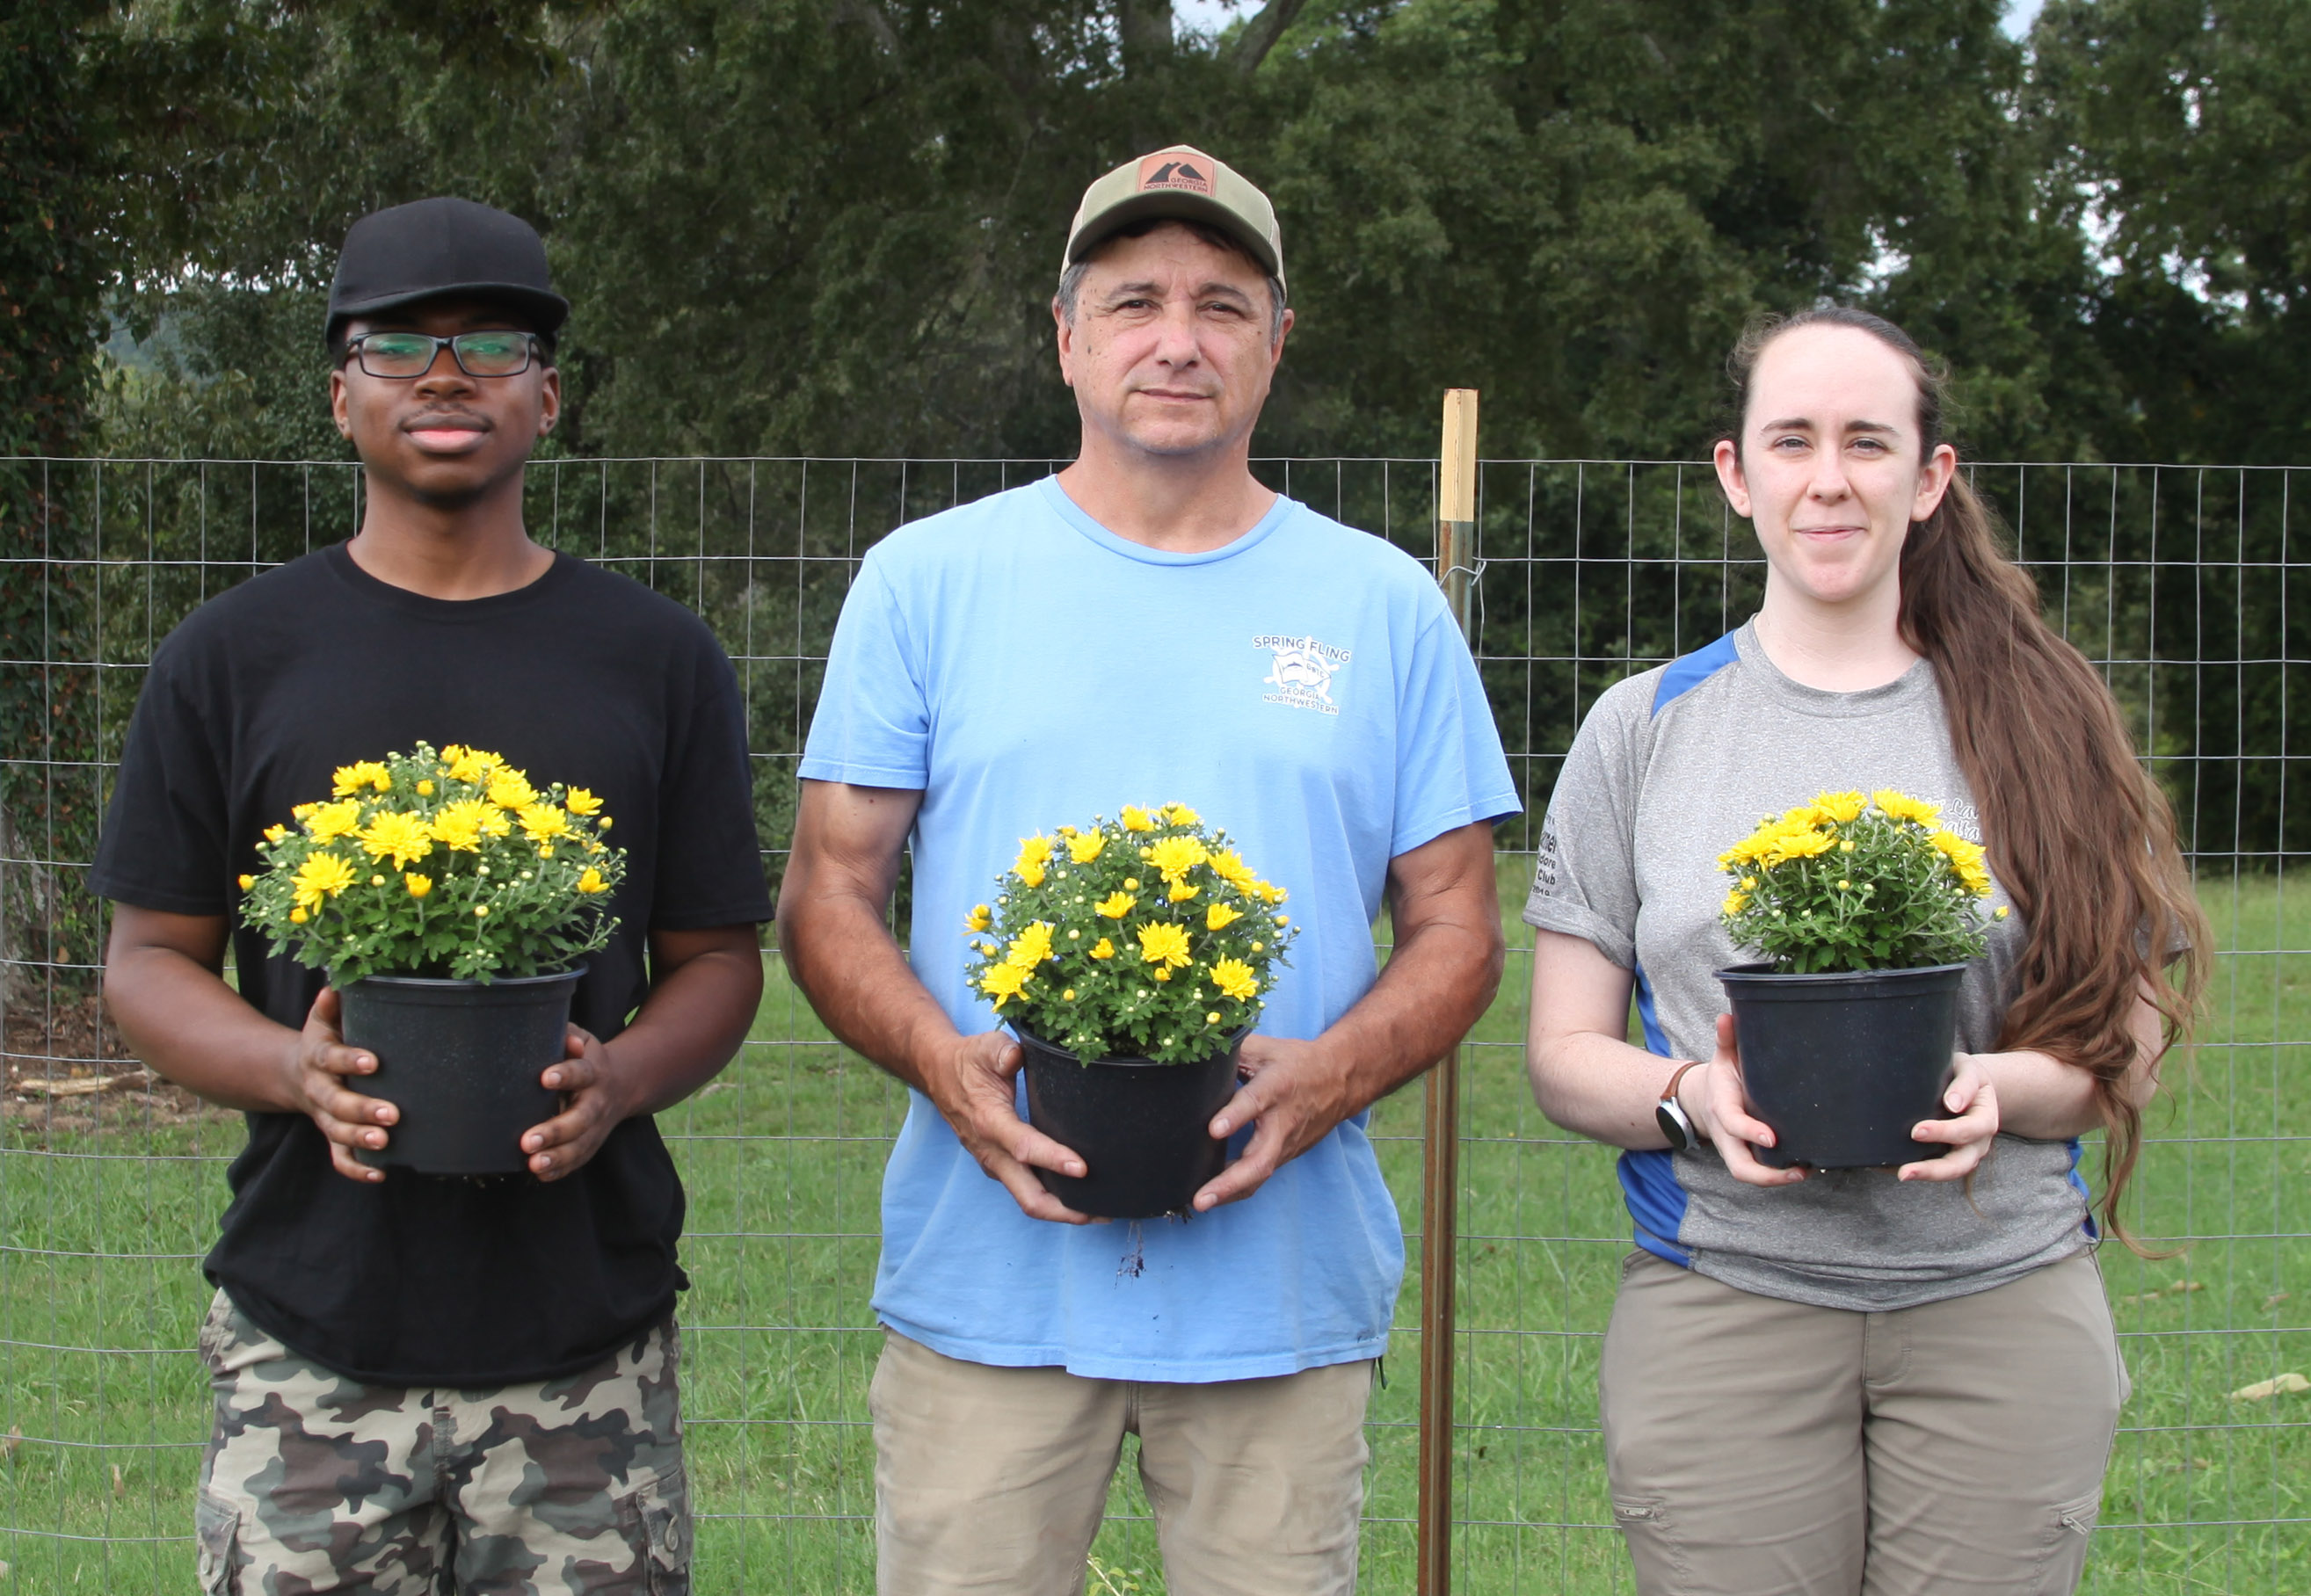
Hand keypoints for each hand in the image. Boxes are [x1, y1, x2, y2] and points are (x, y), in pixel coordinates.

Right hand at [283, 987, 397, 1183]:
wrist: (295, 1073)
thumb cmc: (325, 1041)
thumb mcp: (322, 1021)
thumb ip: (329, 1006)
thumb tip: (335, 987)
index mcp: (317, 1058)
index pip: (331, 1059)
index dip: (349, 1060)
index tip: (373, 1062)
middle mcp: (319, 1090)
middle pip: (335, 1103)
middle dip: (361, 1109)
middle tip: (392, 1114)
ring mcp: (324, 1116)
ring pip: (337, 1133)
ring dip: (360, 1139)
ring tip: (385, 1143)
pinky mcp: (332, 1135)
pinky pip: (339, 1157)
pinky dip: (356, 1169)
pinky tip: (380, 1173)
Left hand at [519, 1025, 640, 1182]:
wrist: (623, 1084)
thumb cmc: (586, 1059)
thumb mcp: (582, 1040)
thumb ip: (569, 1034)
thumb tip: (565, 1040)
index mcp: (593, 1072)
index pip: (580, 1073)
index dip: (565, 1075)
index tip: (544, 1078)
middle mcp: (597, 1102)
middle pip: (581, 1118)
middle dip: (555, 1131)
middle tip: (528, 1140)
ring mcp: (596, 1127)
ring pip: (580, 1145)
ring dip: (557, 1157)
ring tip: (533, 1163)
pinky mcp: (591, 1143)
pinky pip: (578, 1160)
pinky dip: (560, 1169)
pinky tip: (540, 1173)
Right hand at [922, 1030, 1094, 1224]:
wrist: (939, 1075)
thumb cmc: (969, 1061)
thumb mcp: (985, 1047)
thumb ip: (1002, 1052)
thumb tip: (1016, 1057)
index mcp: (989, 1122)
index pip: (1023, 1147)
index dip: (1053, 1159)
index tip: (1083, 1169)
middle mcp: (991, 1152)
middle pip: (1029, 1197)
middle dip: (1065, 1210)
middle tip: (1103, 1212)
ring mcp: (994, 1164)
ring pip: (1029, 1199)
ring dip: (1062, 1210)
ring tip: (1100, 1211)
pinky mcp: (1000, 1166)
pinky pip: (1027, 1190)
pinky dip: (1053, 1199)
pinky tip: (1079, 1196)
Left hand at [1191, 1034, 1356, 1211]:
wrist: (1340, 1080)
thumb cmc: (1296, 1062)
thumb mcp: (1265, 1048)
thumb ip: (1231, 1051)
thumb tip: (1193, 1053)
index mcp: (1276, 1086)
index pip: (1254, 1102)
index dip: (1235, 1116)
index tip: (1214, 1130)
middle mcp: (1282, 1121)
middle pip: (1260, 1159)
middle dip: (1229, 1181)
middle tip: (1201, 1197)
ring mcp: (1285, 1143)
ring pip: (1260, 1174)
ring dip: (1230, 1193)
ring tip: (1200, 1203)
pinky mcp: (1285, 1155)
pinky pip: (1259, 1175)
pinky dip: (1236, 1189)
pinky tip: (1211, 1195)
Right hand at [1690, 1015, 1806, 1187]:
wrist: (1704, 1098)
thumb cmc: (1723, 1077)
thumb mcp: (1723, 1056)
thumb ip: (1727, 1039)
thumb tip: (1727, 1017)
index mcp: (1721, 1107)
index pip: (1733, 1123)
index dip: (1751, 1132)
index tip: (1773, 1137)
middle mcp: (1726, 1133)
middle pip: (1739, 1166)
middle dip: (1766, 1175)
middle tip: (1797, 1170)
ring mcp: (1736, 1148)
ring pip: (1748, 1174)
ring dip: (1776, 1179)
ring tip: (1805, 1171)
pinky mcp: (1747, 1154)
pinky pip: (1759, 1170)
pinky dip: (1779, 1174)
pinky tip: (1805, 1167)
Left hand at [1899, 1053, 1999, 1180]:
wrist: (1970, 1086)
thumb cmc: (1966, 1076)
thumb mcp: (1970, 1070)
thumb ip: (1965, 1084)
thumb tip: (1952, 1104)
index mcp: (1985, 1119)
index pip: (1969, 1130)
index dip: (1944, 1133)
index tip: (1916, 1131)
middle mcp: (1978, 1142)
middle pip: (1961, 1164)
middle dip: (1933, 1169)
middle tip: (1904, 1172)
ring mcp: (1964, 1153)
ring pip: (1949, 1172)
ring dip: (1924, 1176)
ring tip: (1899, 1175)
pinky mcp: (1948, 1156)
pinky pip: (1935, 1169)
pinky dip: (1917, 1171)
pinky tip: (1891, 1168)